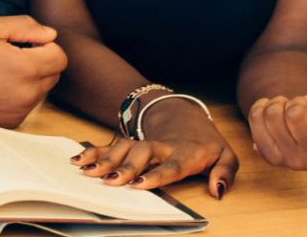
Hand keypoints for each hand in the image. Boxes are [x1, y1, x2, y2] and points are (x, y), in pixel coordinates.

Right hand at [0, 16, 66, 127]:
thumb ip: (25, 26)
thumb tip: (51, 35)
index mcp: (24, 68)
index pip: (60, 57)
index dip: (46, 46)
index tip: (26, 43)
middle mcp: (25, 94)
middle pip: (54, 75)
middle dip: (40, 62)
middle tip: (12, 55)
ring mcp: (18, 112)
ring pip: (42, 91)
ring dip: (31, 79)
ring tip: (2, 70)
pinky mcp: (10, 123)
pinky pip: (27, 105)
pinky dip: (19, 94)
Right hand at [74, 100, 236, 198]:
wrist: (186, 117)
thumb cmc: (206, 143)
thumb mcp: (226, 155)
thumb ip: (225, 172)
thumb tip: (218, 190)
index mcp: (187, 152)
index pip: (172, 164)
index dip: (156, 174)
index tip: (141, 183)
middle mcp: (162, 146)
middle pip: (142, 153)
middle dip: (126, 167)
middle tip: (111, 181)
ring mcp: (144, 142)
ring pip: (124, 148)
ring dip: (106, 160)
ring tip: (88, 172)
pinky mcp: (131, 142)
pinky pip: (112, 146)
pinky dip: (95, 152)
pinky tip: (79, 160)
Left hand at [246, 86, 306, 174]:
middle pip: (295, 115)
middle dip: (299, 103)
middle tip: (304, 109)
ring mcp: (293, 164)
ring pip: (273, 115)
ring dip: (280, 103)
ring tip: (290, 110)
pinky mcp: (272, 158)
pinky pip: (255, 119)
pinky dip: (262, 106)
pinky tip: (275, 113)